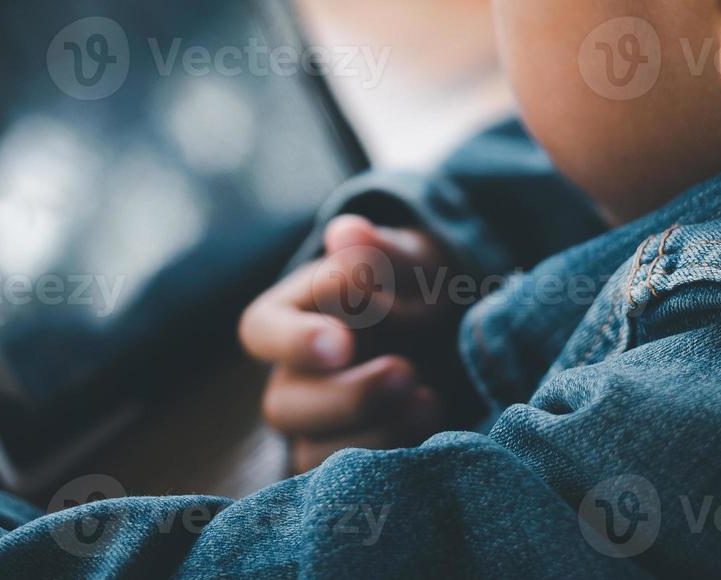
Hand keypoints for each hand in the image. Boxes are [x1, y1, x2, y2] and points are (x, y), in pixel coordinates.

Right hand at [239, 215, 468, 472]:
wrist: (457, 332)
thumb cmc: (419, 287)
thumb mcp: (413, 262)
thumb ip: (382, 252)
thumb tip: (348, 234)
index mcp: (290, 316)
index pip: (264, 330)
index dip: (298, 337)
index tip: (344, 336)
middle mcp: (293, 377)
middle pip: (285, 403)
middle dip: (346, 396)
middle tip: (404, 373)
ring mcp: (318, 429)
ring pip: (314, 453)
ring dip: (373, 434)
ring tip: (430, 401)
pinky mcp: (348, 467)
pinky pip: (348, 486)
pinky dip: (388, 466)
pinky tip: (431, 439)